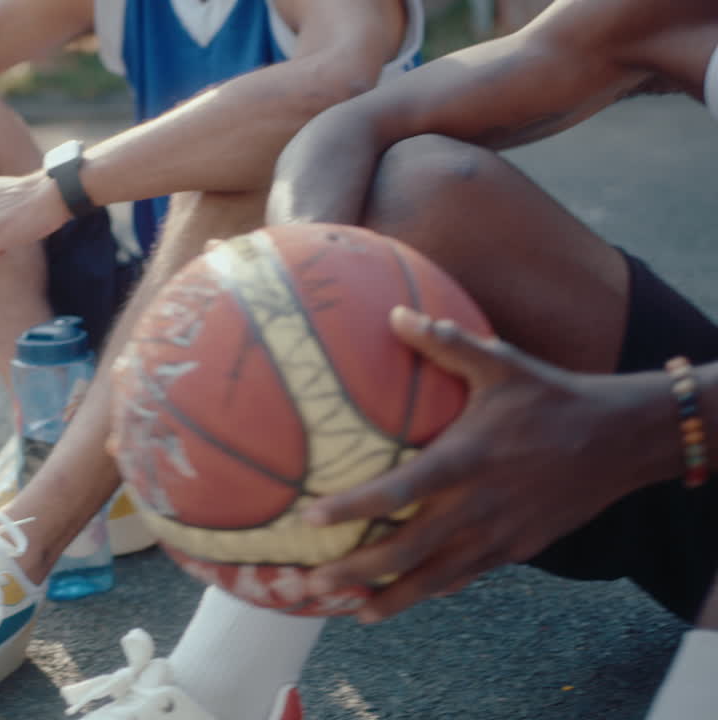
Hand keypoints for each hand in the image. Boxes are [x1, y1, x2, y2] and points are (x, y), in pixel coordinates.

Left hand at [301, 306, 674, 622]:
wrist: (621, 440)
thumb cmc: (551, 397)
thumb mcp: (500, 363)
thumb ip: (445, 342)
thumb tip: (395, 312)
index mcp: (465, 459)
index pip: (397, 491)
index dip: (352, 508)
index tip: (309, 519)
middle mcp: (477, 506)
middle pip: (405, 550)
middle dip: (355, 569)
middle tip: (311, 582)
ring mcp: (498, 535)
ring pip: (433, 579)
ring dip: (389, 597)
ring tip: (349, 610)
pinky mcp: (516, 550)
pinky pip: (464, 578)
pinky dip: (430, 591)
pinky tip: (402, 598)